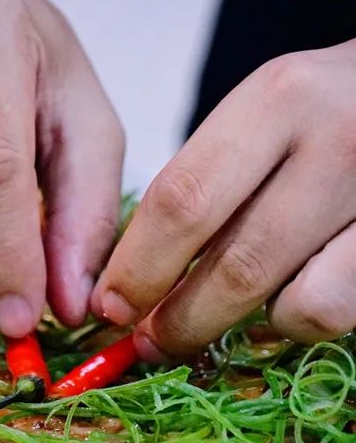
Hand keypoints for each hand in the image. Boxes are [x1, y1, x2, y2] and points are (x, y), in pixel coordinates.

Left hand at [92, 40, 355, 359]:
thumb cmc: (327, 113)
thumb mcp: (264, 116)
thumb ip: (205, 183)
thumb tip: (130, 281)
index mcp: (279, 101)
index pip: (182, 201)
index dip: (136, 269)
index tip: (110, 307)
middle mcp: (338, 142)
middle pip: (235, 266)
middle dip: (178, 321)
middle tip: (152, 342)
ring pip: (299, 305)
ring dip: (253, 322)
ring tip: (237, 306)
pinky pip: (340, 309)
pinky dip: (308, 315)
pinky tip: (298, 290)